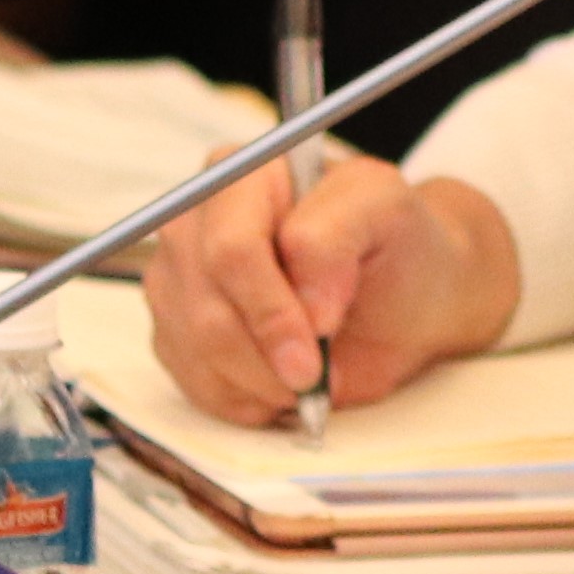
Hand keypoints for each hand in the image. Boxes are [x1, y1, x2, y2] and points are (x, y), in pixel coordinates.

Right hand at [141, 152, 519, 424]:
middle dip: (264, 358)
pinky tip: (280, 387)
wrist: (397, 298)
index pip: (231, 250)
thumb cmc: (393, 245)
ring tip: (307, 380)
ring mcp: (178, 277)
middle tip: (313, 379)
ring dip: (257, 382)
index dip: (268, 311)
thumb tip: (305, 303)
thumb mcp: (387, 210)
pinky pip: (191, 380)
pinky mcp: (176, 329)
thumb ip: (339, 234)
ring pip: (194, 348)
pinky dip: (242, 399)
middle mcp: (196, 220)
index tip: (311, 355)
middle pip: (205, 307)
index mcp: (242, 174)